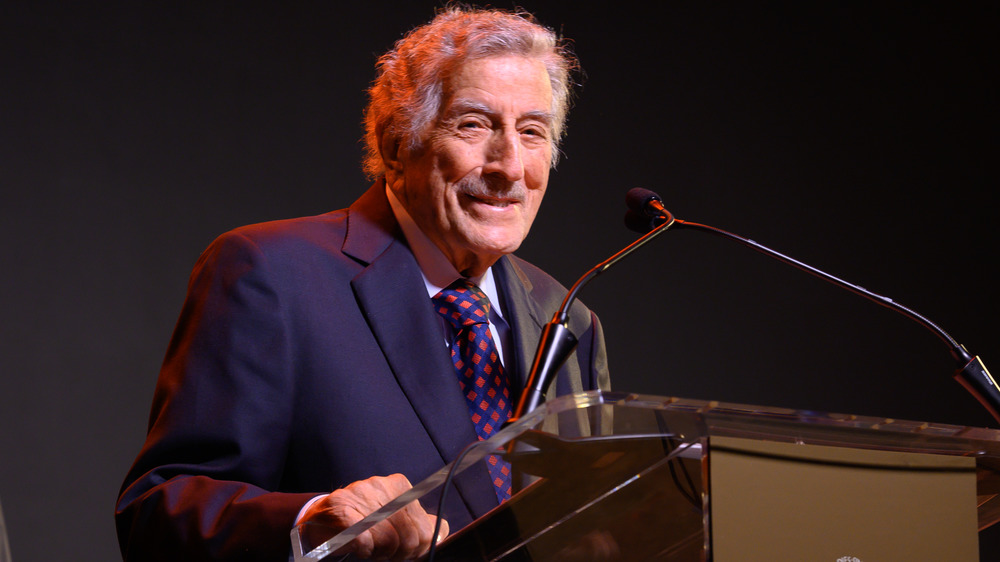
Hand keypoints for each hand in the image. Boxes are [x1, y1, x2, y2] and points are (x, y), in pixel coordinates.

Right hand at [299, 473, 447, 560]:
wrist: (317, 518)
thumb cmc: (359, 520)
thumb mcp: (391, 516)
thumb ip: (416, 521)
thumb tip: (443, 529)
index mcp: (398, 486)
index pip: (425, 526)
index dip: (418, 547)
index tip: (408, 552)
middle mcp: (380, 486)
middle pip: (409, 536)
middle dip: (401, 553)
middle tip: (388, 554)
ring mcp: (359, 496)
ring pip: (388, 541)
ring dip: (381, 553)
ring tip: (372, 549)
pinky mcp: (341, 510)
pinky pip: (365, 542)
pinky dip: (364, 551)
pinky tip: (358, 547)